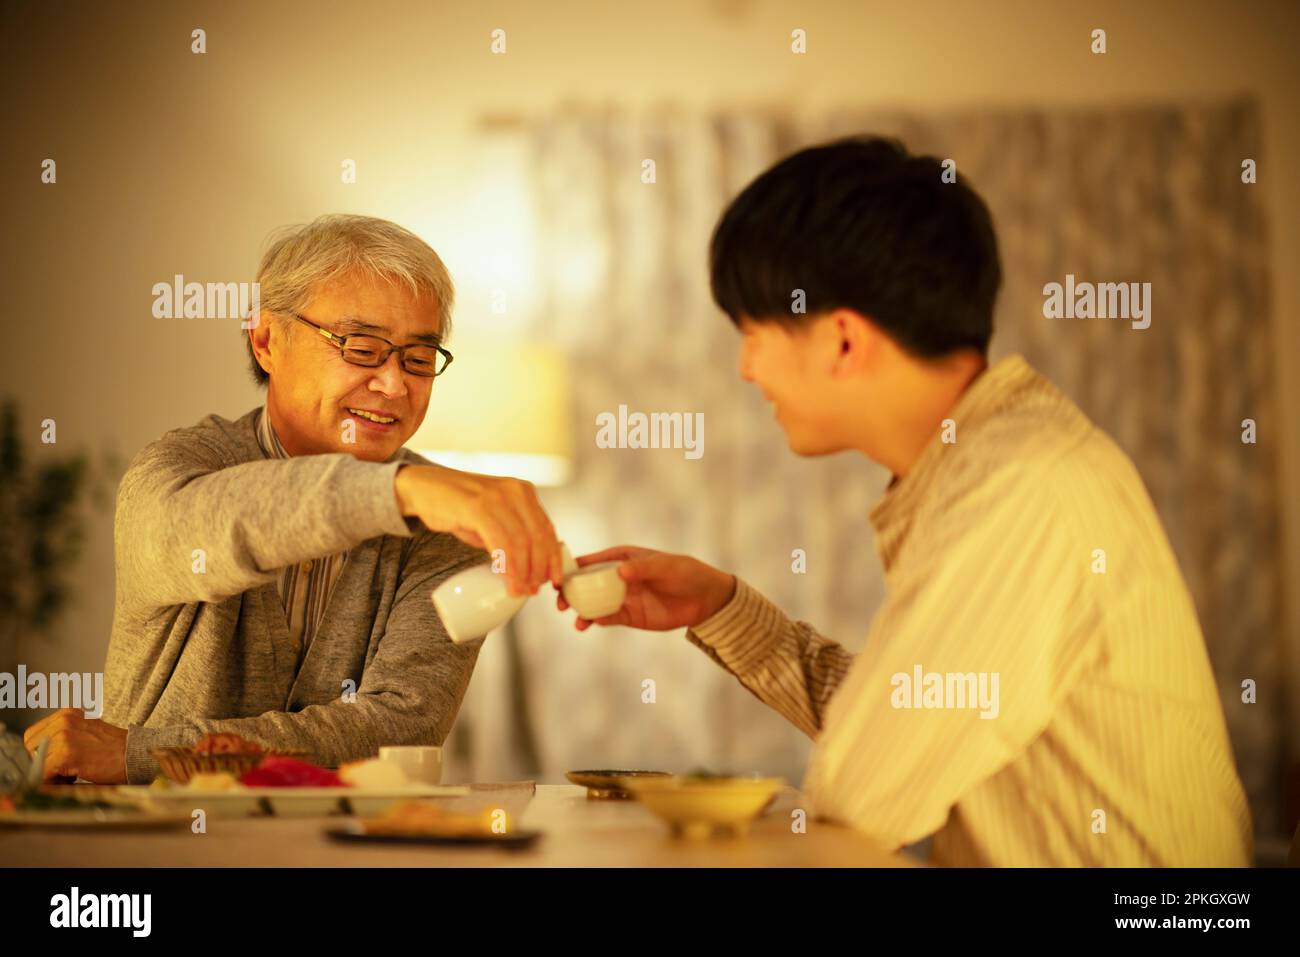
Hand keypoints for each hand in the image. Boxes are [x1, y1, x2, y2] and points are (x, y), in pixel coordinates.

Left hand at [22, 709, 127, 783]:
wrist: (137, 756)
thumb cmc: (115, 750)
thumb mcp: (86, 734)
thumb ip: (62, 738)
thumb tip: (37, 759)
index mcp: (67, 714)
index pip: (34, 735)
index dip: (41, 753)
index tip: (56, 764)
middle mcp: (63, 720)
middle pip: (30, 747)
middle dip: (42, 762)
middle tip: (65, 770)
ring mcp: (63, 735)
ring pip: (35, 760)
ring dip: (48, 772)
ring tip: (72, 773)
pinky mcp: (66, 753)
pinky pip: (42, 773)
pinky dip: (52, 781)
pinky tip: (73, 778)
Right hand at [394, 464, 562, 595]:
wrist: (425, 488)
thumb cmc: (459, 506)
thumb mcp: (493, 517)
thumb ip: (511, 535)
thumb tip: (529, 567)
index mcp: (524, 493)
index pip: (547, 528)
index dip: (553, 558)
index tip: (553, 579)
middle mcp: (516, 491)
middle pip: (538, 537)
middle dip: (539, 569)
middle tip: (533, 589)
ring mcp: (498, 497)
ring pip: (522, 542)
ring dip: (524, 572)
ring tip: (521, 590)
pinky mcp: (478, 507)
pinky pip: (502, 543)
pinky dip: (508, 566)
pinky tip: (508, 581)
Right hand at [555, 545, 735, 631]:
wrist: (703, 598)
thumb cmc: (684, 572)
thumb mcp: (664, 566)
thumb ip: (642, 568)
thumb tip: (620, 572)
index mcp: (621, 558)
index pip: (591, 561)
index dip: (572, 567)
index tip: (557, 576)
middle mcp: (616, 577)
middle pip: (586, 584)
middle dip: (570, 592)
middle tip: (560, 602)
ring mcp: (621, 597)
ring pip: (593, 603)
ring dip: (581, 610)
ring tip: (576, 620)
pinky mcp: (629, 615)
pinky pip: (608, 618)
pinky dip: (596, 621)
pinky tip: (589, 624)